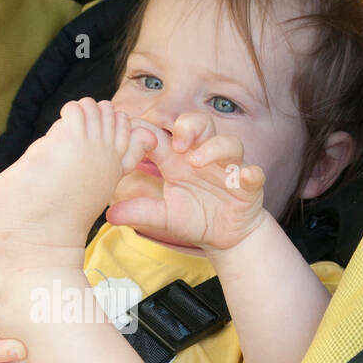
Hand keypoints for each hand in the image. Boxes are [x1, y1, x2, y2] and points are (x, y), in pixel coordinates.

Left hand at [105, 111, 265, 252]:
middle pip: (199, 124)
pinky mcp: (248, 185)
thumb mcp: (163, 216)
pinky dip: (250, 173)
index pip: (162, 135)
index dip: (149, 131)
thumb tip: (109, 214)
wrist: (225, 237)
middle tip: (176, 141)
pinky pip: (253, 173)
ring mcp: (227, 169)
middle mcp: (203, 157)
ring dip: (214, 147)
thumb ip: (139, 211)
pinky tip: (244, 177)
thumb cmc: (193, 218)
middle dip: (187, 126)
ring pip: (228, 143)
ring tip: (198, 161)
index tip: (133, 135)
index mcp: (178, 161)